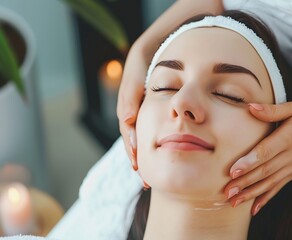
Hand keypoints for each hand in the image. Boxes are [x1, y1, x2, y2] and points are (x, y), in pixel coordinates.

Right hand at [117, 40, 147, 170]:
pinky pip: (149, 131)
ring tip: (151, 177)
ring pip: (141, 139)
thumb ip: (131, 94)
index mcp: (129, 106)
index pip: (129, 133)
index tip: (139, 167)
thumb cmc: (146, 58)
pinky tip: (159, 157)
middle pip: (133, 141)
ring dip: (145, 157)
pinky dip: (151, 145)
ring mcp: (141, 112)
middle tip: (146, 181)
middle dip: (138, 160)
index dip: (133, 151)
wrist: (154, 46)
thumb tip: (128, 120)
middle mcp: (133, 112)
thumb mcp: (137, 71)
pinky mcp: (149, 111)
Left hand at [224, 96, 291, 214]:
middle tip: (226, 191)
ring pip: (270, 183)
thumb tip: (250, 107)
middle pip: (265, 171)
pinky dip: (265, 198)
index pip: (266, 152)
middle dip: (244, 183)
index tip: (233, 171)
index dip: (249, 162)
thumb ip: (272, 110)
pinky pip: (279, 187)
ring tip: (233, 202)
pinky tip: (253, 209)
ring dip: (251, 193)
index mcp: (289, 137)